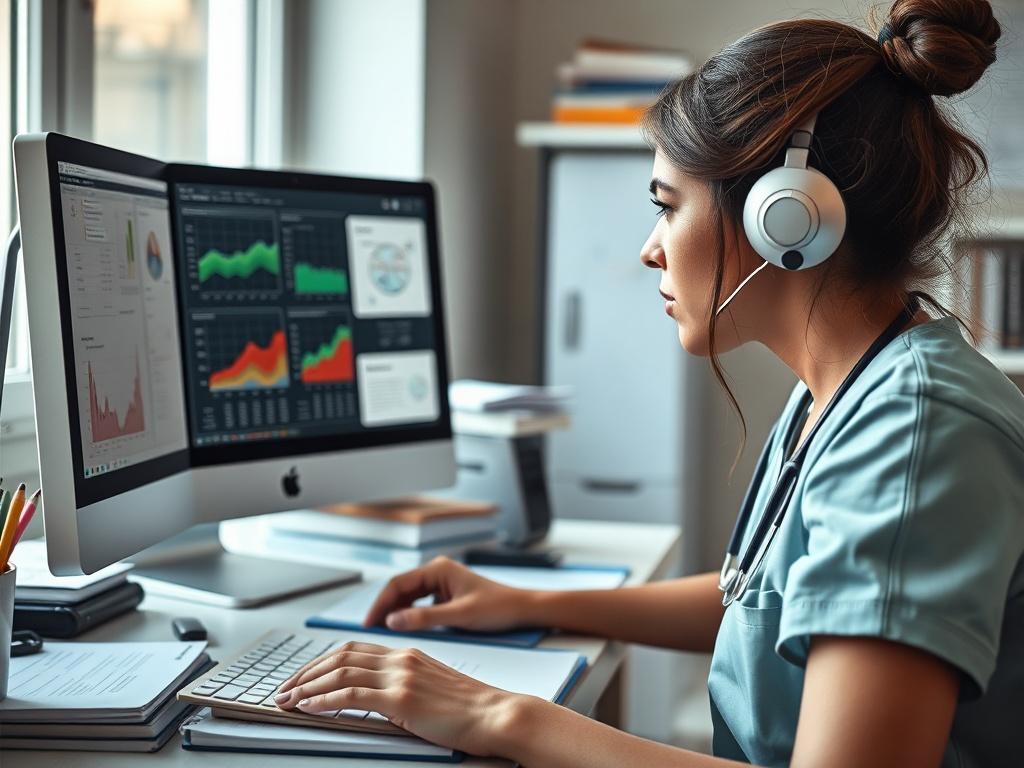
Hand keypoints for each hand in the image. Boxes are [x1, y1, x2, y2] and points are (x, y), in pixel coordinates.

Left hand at [274, 640, 531, 755]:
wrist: (496, 714)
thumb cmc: (470, 708)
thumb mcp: (431, 687)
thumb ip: (403, 684)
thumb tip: (374, 698)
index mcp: (407, 654)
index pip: (353, 649)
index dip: (322, 662)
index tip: (303, 677)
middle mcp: (401, 658)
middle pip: (340, 656)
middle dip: (306, 672)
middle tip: (285, 688)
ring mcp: (401, 676)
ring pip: (340, 673)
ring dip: (307, 686)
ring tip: (288, 700)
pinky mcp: (402, 698)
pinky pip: (352, 695)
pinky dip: (324, 700)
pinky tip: (310, 707)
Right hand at [363, 556, 534, 632]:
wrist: (522, 610)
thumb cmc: (496, 608)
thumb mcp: (459, 616)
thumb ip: (424, 618)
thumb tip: (392, 621)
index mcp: (438, 569)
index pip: (398, 583)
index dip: (380, 603)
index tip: (368, 622)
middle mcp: (437, 572)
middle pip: (401, 589)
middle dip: (385, 608)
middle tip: (369, 630)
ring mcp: (442, 584)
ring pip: (409, 597)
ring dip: (396, 612)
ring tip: (382, 631)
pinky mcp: (446, 596)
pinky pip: (420, 604)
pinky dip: (410, 616)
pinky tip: (404, 629)